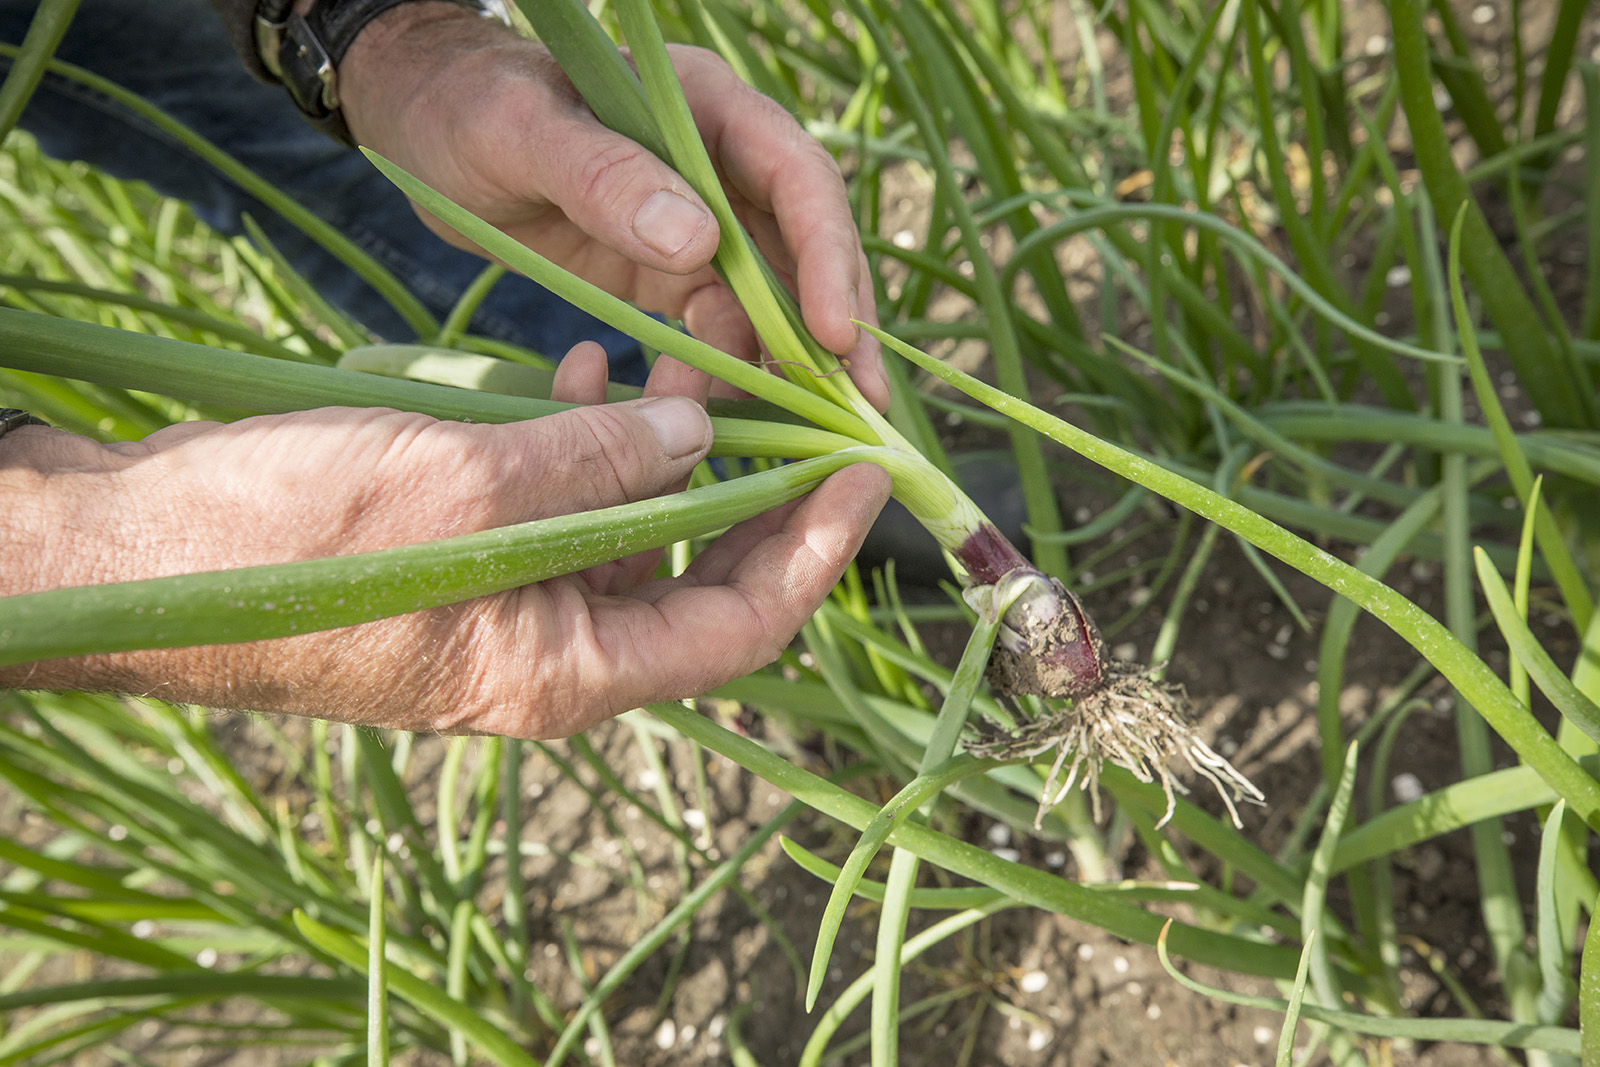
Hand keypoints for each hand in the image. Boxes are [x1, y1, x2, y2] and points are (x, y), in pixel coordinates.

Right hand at [0, 345, 890, 736]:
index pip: (738, 628)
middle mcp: (549, 651)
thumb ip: (597, 463)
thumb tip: (699, 434)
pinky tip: (580, 369)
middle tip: (791, 396)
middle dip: (749, 484)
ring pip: (628, 528)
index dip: (814, 553)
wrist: (139, 549)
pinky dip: (583, 441)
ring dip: (663, 446)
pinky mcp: (462, 558)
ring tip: (675, 354)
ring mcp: (504, 607)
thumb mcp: (465, 488)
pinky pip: (558, 502)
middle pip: (695, 575)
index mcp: (565, 672)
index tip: (864, 471)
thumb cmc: (290, 541)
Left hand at [337, 3, 888, 409]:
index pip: (796, 178)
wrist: (425, 126)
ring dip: (793, 361)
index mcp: (706, 109)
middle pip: (805, 249)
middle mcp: (721, 167)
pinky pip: (721, 326)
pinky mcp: (671, 272)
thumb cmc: (469, 106)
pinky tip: (746, 419)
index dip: (827, 256)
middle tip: (861, 405)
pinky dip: (736, 371)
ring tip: (817, 430)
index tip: (835, 332)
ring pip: (771, 298)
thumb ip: (604, 176)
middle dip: (837, 326)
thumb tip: (701, 241)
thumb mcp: (523, 132)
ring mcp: (701, 222)